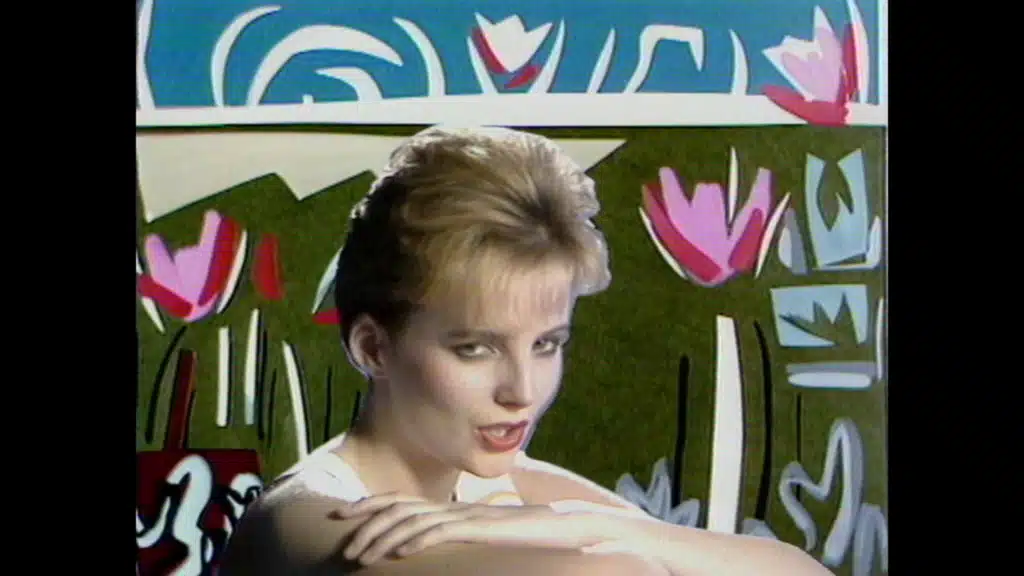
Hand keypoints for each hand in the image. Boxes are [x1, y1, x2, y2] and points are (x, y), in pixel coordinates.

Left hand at [333, 492, 617, 564]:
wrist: (565, 524)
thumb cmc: (526, 534)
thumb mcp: (483, 535)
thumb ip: (459, 534)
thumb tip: (433, 545)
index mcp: (452, 507)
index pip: (402, 500)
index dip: (370, 505)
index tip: (343, 515)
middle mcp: (454, 506)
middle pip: (400, 506)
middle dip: (367, 521)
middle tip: (343, 541)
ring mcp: (466, 515)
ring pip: (414, 520)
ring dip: (383, 536)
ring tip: (361, 553)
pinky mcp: (480, 528)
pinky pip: (442, 531)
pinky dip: (416, 539)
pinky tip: (398, 551)